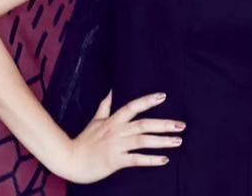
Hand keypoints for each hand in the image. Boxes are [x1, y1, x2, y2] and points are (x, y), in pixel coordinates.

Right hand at [63, 91, 185, 183]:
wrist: (70, 160)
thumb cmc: (84, 140)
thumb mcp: (95, 120)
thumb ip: (106, 106)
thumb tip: (111, 89)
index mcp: (114, 120)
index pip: (133, 106)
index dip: (148, 100)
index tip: (163, 96)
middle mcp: (117, 131)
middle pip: (144, 124)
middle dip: (164, 124)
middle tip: (181, 125)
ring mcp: (117, 146)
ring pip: (143, 141)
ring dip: (162, 141)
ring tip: (178, 141)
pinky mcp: (115, 161)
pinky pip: (136, 159)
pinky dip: (151, 159)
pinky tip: (164, 159)